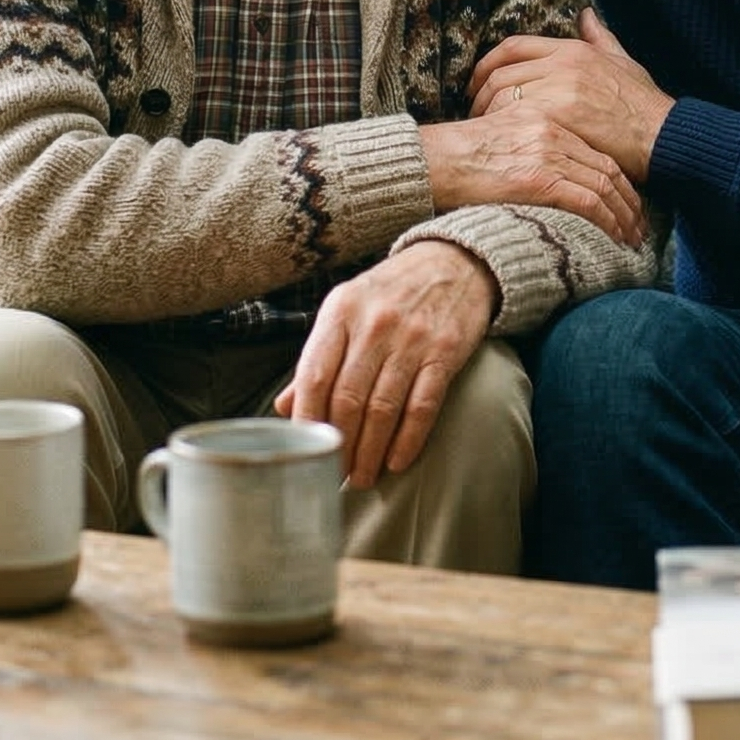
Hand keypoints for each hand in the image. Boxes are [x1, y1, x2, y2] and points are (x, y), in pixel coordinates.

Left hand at [274, 242, 494, 486]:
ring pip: (383, 408)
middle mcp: (374, 323)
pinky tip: (397, 461)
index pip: (315, 376)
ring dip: (370, 452)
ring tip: (363, 477)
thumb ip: (318, 357)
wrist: (454, 262)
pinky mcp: (445, 351)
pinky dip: (408, 440)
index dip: (307, 421)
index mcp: (340, 311)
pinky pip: (422, 405)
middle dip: (339, 446)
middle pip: (347, 399)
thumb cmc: (390, 292)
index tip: (306, 453)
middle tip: (337, 475)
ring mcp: (411, 337)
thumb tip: (285, 407)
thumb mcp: (347, 310)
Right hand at [417, 105, 645, 247]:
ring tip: (632, 238)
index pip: (596, 152)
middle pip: (607, 168)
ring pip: (604, 186)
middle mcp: (552, 131)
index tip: (628, 203)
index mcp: (545, 118)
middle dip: (629, 201)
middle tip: (639, 225)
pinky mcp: (540, 179)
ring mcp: (547, 155)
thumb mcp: (502, 138)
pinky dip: (608, 221)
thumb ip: (530, 149)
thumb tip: (548, 180)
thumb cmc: (459, 159)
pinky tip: (615, 238)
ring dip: (624, 216)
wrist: (433, 162)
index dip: (619, 179)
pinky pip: (588, 202)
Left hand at [469, 9, 672, 184]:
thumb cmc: (644, 105)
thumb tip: (586, 14)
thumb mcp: (623, 61)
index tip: (478, 83)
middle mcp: (563, 62)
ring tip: (486, 130)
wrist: (663, 135)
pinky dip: (501, 126)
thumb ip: (600, 37)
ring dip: (486, 112)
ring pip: (502, 93)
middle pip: (501, 71)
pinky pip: (514, 115)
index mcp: (573, 48)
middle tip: (475, 112)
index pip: (513, 46)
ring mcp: (560, 87)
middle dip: (480, 92)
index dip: (487, 64)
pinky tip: (501, 140)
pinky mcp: (559, 115)